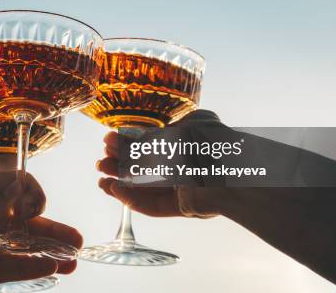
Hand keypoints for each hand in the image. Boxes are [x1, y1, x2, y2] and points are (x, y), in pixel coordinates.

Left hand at [0, 154, 80, 274]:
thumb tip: (19, 188)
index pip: (11, 187)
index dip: (30, 196)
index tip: (35, 208)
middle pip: (18, 222)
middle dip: (49, 230)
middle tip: (76, 240)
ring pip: (13, 249)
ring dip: (43, 253)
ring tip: (72, 261)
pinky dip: (22, 270)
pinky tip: (47, 268)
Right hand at [96, 109, 223, 217]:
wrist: (233, 167)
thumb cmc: (211, 140)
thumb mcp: (178, 128)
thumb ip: (152, 135)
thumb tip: (128, 138)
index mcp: (184, 142)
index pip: (150, 145)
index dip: (128, 145)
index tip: (107, 141)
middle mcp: (184, 165)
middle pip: (145, 169)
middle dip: (121, 165)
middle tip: (102, 162)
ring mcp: (184, 188)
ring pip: (146, 189)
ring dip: (122, 184)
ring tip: (102, 180)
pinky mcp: (184, 207)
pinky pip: (154, 206)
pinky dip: (133, 199)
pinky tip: (115, 190)